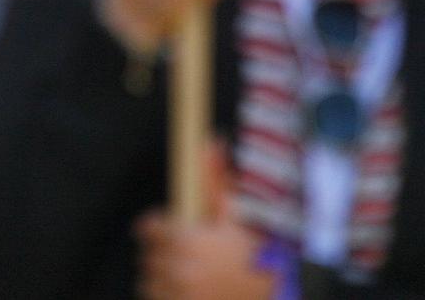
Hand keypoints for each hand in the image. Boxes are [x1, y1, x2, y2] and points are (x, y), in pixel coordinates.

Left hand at [134, 146, 275, 299]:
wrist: (276, 295)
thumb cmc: (255, 255)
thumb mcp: (237, 217)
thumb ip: (217, 181)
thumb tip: (210, 141)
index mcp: (187, 240)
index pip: (148, 228)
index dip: (158, 227)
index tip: (169, 230)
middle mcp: (178, 269)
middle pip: (148, 255)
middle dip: (163, 252)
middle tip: (186, 255)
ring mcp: (178, 294)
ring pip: (149, 279)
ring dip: (162, 276)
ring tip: (188, 276)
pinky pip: (155, 299)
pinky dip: (164, 296)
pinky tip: (187, 292)